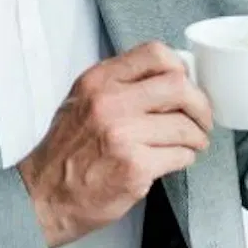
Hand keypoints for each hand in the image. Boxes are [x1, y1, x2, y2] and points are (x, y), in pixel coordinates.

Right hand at [20, 42, 214, 247]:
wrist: (45, 194)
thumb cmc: (66, 151)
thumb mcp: (82, 101)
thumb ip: (119, 85)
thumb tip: (169, 79)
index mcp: (98, 81)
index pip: (155, 53)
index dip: (180, 68)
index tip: (186, 84)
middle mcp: (109, 103)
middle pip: (178, 86)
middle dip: (200, 105)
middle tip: (202, 119)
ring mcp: (122, 135)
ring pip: (185, 126)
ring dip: (196, 138)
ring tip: (190, 144)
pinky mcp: (135, 167)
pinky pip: (180, 156)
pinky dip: (185, 159)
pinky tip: (174, 160)